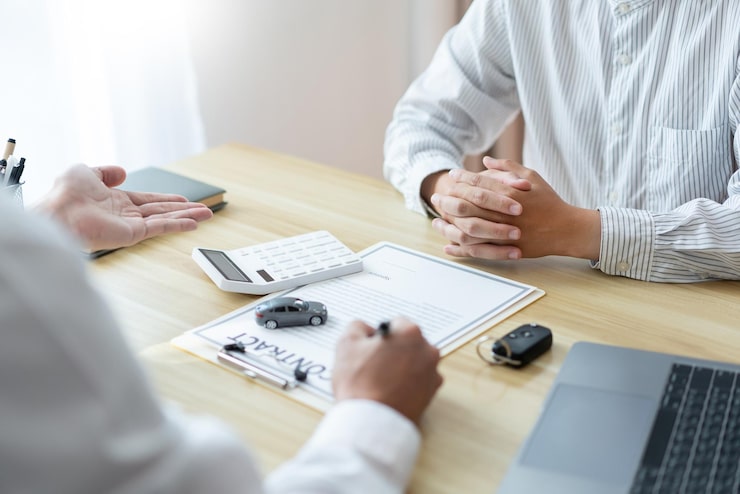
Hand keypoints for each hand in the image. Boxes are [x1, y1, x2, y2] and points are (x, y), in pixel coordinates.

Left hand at [34, 164, 212, 250]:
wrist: (57, 212)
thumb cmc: (65, 194)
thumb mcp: (86, 171)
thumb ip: (105, 172)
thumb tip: (123, 172)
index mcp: (115, 201)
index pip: (147, 200)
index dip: (166, 199)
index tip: (184, 200)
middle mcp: (125, 215)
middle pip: (162, 211)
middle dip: (184, 210)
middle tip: (204, 210)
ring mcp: (130, 225)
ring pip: (165, 219)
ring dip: (188, 217)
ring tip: (208, 215)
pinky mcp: (132, 234)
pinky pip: (160, 227)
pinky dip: (178, 225)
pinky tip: (193, 223)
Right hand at [332, 318, 442, 425]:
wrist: (371, 420)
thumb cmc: (361, 383)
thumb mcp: (347, 343)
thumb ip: (357, 327)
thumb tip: (365, 329)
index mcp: (410, 333)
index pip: (395, 324)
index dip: (380, 336)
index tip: (372, 347)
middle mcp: (427, 350)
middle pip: (408, 343)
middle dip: (394, 350)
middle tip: (374, 365)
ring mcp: (432, 373)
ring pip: (414, 362)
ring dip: (401, 366)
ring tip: (381, 381)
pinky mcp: (431, 393)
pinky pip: (419, 381)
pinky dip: (408, 383)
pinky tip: (391, 391)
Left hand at [434, 158, 600, 258]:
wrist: (565, 229)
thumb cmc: (549, 201)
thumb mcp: (532, 177)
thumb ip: (508, 168)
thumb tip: (485, 161)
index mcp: (510, 193)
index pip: (478, 184)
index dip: (462, 179)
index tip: (451, 176)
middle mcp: (504, 213)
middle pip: (468, 206)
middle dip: (449, 201)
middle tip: (437, 197)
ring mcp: (503, 233)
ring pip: (468, 230)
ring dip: (449, 226)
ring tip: (436, 221)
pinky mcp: (505, 249)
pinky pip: (477, 251)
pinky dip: (460, 250)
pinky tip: (448, 247)